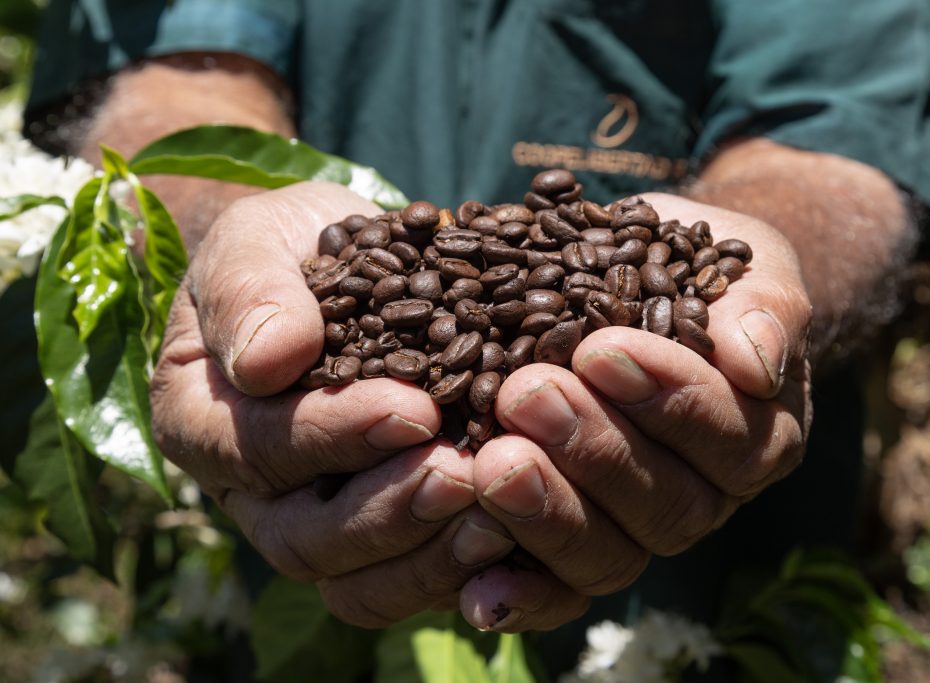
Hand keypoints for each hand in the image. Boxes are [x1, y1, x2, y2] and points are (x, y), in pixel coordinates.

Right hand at [151, 182, 514, 626]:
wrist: (333, 265)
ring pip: (359, 583)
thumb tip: (268, 359)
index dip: (334, 436)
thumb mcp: (254, 242)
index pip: (260, 448)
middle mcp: (256, 493)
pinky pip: (414, 584)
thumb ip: (248, 290)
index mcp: (205, 423)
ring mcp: (319, 524)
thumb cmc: (288, 250)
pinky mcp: (384, 539)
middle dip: (387, 513)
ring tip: (499, 519)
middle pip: (306, 539)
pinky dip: (465, 571)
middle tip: (462, 477)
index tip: (414, 408)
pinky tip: (518, 538)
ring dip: (429, 558)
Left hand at [459, 193, 812, 630]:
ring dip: (549, 511)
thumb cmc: (698, 279)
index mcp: (754, 437)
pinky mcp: (574, 554)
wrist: (652, 289)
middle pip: (666, 505)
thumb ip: (763, 310)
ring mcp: (635, 533)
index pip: (726, 434)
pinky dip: (522, 596)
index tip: (601, 349)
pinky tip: (478, 590)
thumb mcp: (746, 269)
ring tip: (490, 462)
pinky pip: (558, 593)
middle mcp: (701, 498)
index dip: (669, 398)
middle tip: (527, 394)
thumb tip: (755, 363)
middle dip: (594, 450)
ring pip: (610, 553)